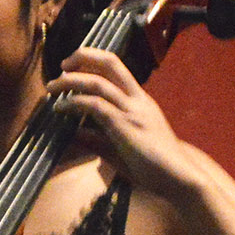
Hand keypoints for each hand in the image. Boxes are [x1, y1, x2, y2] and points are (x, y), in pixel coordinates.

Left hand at [47, 45, 205, 202]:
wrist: (181, 178)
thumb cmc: (156, 167)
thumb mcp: (123, 149)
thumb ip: (99, 139)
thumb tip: (74, 134)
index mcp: (140, 101)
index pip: (116, 69)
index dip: (93, 62)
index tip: (72, 68)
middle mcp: (137, 99)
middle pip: (110, 63)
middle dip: (83, 57)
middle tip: (62, 66)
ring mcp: (132, 110)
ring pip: (98, 82)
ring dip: (71, 81)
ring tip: (52, 87)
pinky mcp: (125, 125)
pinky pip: (96, 105)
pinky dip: (75, 103)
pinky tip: (61, 108)